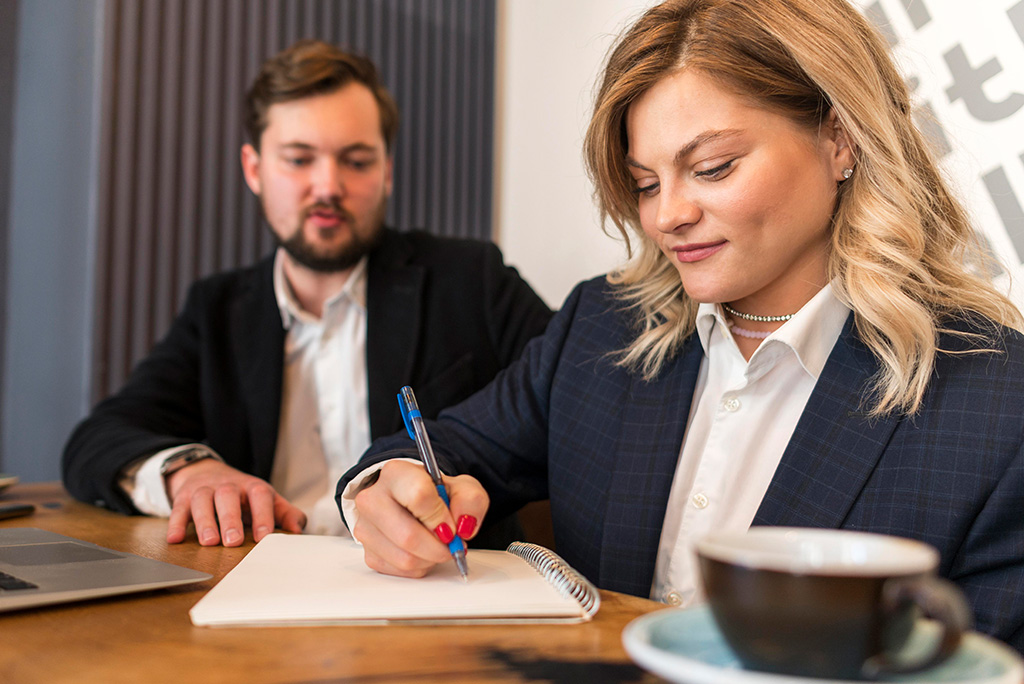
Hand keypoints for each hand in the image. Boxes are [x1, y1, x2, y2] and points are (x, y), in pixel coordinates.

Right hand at [165, 459, 305, 545]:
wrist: (207, 472)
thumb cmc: (242, 494)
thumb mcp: (267, 500)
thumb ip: (285, 513)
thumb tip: (298, 530)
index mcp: (252, 487)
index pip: (260, 496)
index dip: (263, 515)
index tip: (264, 537)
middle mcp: (227, 486)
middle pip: (228, 496)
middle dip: (231, 519)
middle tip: (233, 541)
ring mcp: (204, 490)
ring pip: (202, 501)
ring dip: (205, 522)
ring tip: (209, 542)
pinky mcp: (183, 498)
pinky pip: (177, 509)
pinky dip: (175, 524)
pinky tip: (175, 540)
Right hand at [352, 460, 488, 577]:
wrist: (414, 501)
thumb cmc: (435, 493)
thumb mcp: (462, 488)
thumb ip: (471, 501)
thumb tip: (463, 526)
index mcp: (395, 474)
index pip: (418, 496)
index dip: (441, 517)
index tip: (451, 525)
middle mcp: (372, 498)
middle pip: (408, 535)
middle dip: (438, 547)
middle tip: (451, 543)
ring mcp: (366, 527)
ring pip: (405, 558)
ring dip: (430, 558)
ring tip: (436, 544)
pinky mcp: (368, 552)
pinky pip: (400, 571)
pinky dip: (419, 566)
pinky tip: (422, 551)